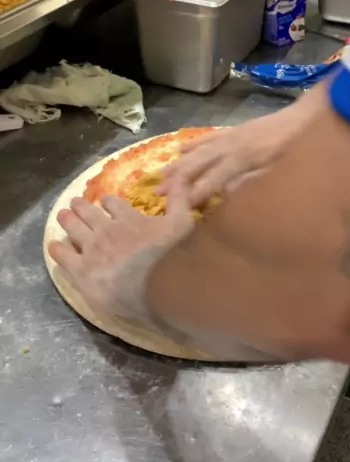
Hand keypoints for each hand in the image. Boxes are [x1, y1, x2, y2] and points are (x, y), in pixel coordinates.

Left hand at [48, 181, 192, 321]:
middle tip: (75, 204)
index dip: (109, 202)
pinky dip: (57, 249)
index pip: (113, 203)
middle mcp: (106, 229)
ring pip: (73, 228)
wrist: (159, 286)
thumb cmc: (173, 255)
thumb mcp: (183, 222)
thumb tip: (182, 175)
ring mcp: (91, 249)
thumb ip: (180, 198)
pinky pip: (63, 256)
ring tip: (62, 216)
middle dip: (81, 206)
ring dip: (67, 220)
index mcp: (128, 218)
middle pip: (88, 212)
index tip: (107, 203)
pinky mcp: (82, 270)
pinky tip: (54, 246)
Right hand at [161, 110, 297, 206]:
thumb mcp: (284, 170)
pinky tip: (180, 150)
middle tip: (158, 195)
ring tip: (161, 176)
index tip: (180, 207)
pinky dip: (193, 145)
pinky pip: (208, 138)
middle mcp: (232, 145)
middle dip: (178, 180)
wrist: (307, 117)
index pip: (214, 178)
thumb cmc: (299, 148)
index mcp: (244, 157)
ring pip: (199, 151)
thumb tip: (230, 194)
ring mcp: (232, 136)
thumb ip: (256, 181)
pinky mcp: (236, 130)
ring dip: (179, 164)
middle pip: (199, 163)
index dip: (197, 193)